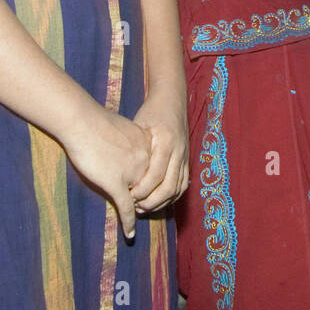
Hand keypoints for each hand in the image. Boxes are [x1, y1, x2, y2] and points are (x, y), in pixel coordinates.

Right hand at [64, 108, 151, 239]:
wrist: (82, 122)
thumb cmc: (95, 122)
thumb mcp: (123, 128)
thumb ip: (130, 140)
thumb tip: (127, 145)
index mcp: (148, 146)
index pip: (156, 170)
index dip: (152, 181)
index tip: (152, 189)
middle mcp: (145, 161)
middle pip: (151, 185)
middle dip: (149, 197)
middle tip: (147, 206)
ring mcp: (132, 175)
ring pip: (141, 199)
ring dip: (140, 209)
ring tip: (140, 215)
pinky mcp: (116, 185)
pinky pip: (126, 209)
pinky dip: (128, 222)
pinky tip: (130, 233)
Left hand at [131, 88, 188, 213]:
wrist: (172, 101)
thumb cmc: (151, 113)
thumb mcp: (139, 127)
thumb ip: (134, 149)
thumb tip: (121, 175)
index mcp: (166, 142)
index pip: (156, 175)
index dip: (142, 190)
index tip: (128, 196)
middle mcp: (179, 152)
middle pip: (169, 187)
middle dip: (152, 202)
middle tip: (135, 207)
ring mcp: (186, 157)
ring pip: (178, 189)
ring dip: (162, 202)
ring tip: (144, 208)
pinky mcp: (188, 161)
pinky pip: (183, 185)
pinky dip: (171, 197)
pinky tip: (158, 201)